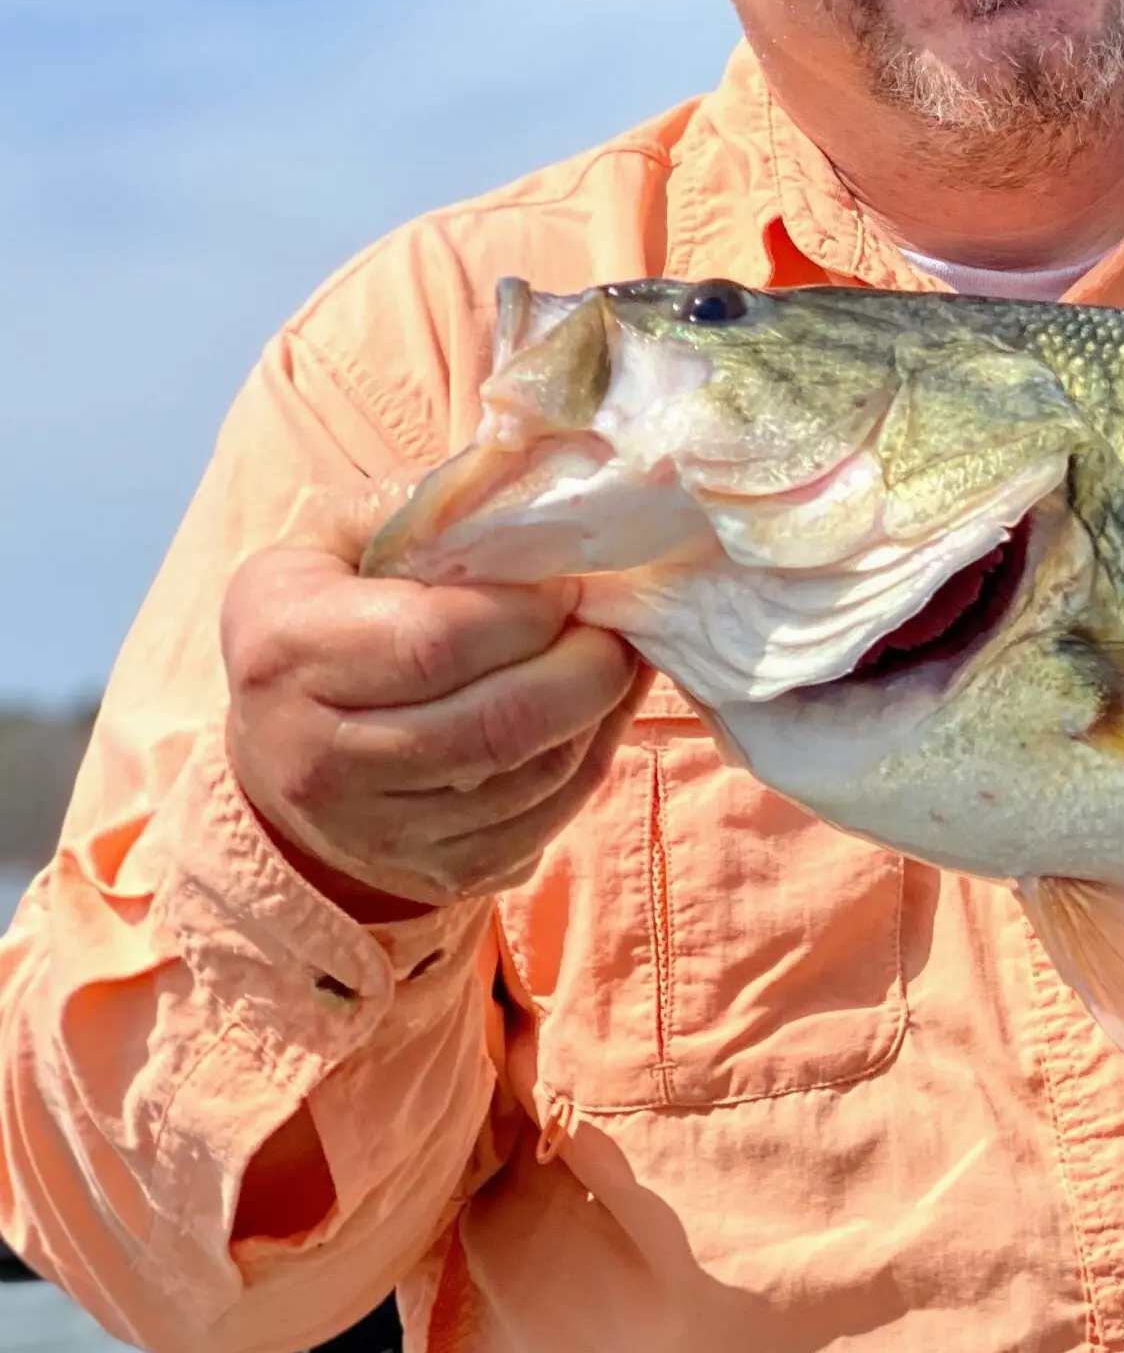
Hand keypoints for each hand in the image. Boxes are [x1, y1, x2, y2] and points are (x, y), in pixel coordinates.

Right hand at [221, 488, 642, 917]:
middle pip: (499, 721)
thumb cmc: (327, 617)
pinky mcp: (443, 871)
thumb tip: (543, 481)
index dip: (527, 608)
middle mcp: (320, 757)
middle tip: (611, 618)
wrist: (282, 756)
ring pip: (537, 772)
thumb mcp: (341, 538)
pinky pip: (552, 814)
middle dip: (585, 662)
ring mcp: (381, 831)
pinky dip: (594, 753)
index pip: (437, 640)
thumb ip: (431, 505)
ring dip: (600, 707)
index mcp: (288, 652)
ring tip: (608, 652)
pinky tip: (595, 707)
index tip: (566, 577)